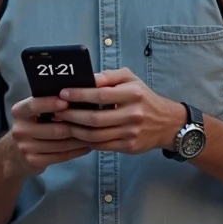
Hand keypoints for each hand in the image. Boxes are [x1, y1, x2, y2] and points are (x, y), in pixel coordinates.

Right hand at [4, 95, 94, 177]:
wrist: (14, 153)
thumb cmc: (32, 125)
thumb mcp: (32, 111)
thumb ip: (47, 101)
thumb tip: (76, 91)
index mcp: (19, 112)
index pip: (35, 105)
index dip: (51, 103)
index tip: (67, 102)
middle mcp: (20, 130)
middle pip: (55, 129)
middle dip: (76, 125)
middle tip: (93, 120)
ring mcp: (26, 148)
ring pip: (61, 144)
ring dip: (80, 139)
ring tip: (94, 133)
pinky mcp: (34, 162)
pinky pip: (61, 156)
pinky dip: (76, 151)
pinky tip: (87, 146)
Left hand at [56, 68, 187, 154]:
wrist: (167, 123)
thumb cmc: (144, 97)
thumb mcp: (131, 79)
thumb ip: (109, 76)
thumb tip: (88, 78)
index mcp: (133, 94)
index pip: (101, 94)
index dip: (79, 95)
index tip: (63, 93)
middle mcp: (133, 114)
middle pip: (95, 118)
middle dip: (71, 115)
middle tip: (56, 111)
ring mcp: (131, 133)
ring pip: (96, 135)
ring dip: (74, 131)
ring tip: (61, 124)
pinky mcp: (129, 146)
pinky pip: (101, 146)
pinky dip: (85, 141)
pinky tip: (75, 135)